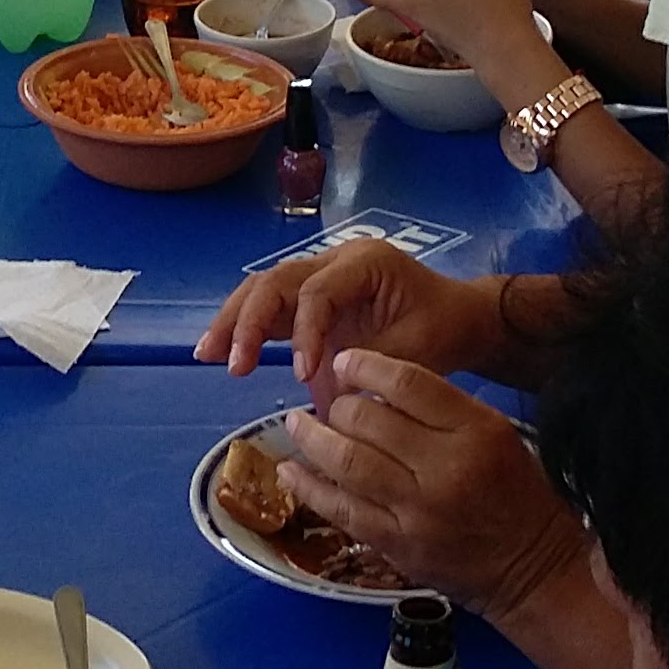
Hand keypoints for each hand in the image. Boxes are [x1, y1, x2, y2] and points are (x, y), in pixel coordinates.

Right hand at [197, 241, 502, 405]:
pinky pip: (270, 307)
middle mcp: (334, 261)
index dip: (303, 333)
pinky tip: (221, 352)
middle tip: (231, 363)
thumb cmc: (445, 329)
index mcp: (364, 263)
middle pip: (276, 281)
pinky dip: (244, 328)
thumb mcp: (418, 351)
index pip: (317, 291)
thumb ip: (371, 370)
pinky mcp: (310, 298)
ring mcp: (318, 277)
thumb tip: (330, 406)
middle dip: (248, 321)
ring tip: (207, 354)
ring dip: (234, 322)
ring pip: (263, 289)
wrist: (461, 318)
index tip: (301, 376)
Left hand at [280, 351, 586, 617]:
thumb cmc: (517, 493)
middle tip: (326, 401)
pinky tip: (290, 471)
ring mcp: (418, 510)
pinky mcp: (398, 545)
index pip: (407, 382)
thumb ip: (441, 409)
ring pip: (347, 462)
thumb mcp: (495, 434)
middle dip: (337, 404)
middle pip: (368, 419)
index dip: (365, 366)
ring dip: (312, 439)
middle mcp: (445, 467)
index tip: (344, 361)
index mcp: (476, 430)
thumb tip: (374, 387)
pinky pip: (342, 509)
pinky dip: (309, 487)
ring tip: (296, 424)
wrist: (534, 567)